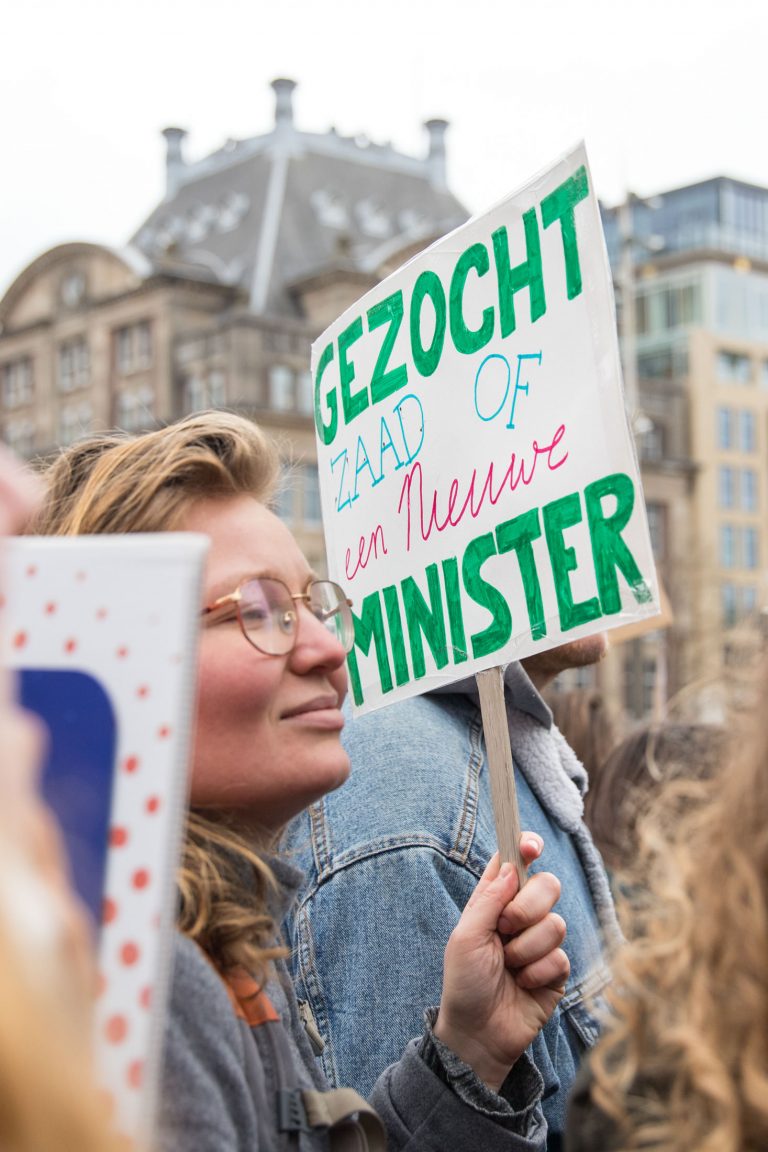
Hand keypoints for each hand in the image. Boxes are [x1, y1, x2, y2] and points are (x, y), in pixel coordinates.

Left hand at [434, 837, 568, 1091]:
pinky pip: (560, 957)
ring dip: (526, 950)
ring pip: (555, 923)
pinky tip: (522, 986)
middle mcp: (521, 917)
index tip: (531, 847)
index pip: (515, 864)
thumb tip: (511, 866)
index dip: (526, 848)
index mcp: (494, 901)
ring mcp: (541, 943)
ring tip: (509, 968)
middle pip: (547, 885)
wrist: (477, 1034)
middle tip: (504, 930)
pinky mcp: (557, 970)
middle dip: (527, 908)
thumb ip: (488, 899)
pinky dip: (536, 973)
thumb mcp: (465, 937)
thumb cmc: (464, 983)